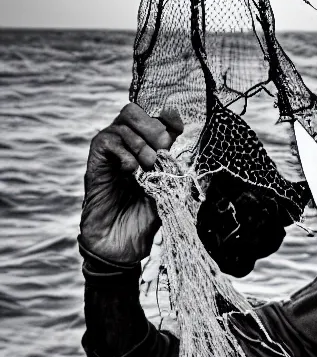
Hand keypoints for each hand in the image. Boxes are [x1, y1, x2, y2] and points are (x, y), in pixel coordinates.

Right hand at [80, 103, 183, 264]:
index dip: (167, 118)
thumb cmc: (145, 220)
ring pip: (123, 122)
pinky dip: (123, 151)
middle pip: (135, 111)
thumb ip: (173, 166)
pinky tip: (132, 170)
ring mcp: (111, 153)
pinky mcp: (96, 162)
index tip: (177, 129)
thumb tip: (180, 139)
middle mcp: (127, 147)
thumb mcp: (167, 191)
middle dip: (153, 126)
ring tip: (148, 166)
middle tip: (162, 150)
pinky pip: (107, 140)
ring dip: (141, 142)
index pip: (155, 118)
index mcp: (146, 150)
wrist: (122, 244)